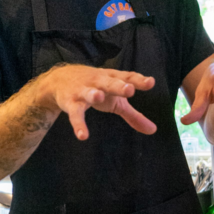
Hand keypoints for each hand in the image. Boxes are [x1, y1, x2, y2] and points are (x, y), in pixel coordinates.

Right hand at [37, 64, 155, 140]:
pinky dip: (78, 124)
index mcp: (112, 78)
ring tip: (98, 97)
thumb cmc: (96, 88)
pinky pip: (75, 113)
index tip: (151, 82)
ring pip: (89, 92)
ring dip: (93, 94)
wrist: (61, 79)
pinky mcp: (71, 102)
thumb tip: (153, 130)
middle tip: (129, 90)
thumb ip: (134, 115)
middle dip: (119, 85)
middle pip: (110, 83)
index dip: (139, 80)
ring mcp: (84, 91)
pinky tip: (82, 135)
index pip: (127, 77)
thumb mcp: (116, 101)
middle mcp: (99, 82)